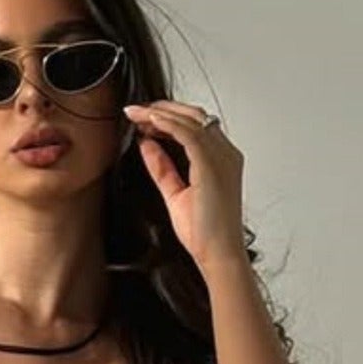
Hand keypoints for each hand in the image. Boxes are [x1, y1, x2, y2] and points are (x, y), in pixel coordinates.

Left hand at [122, 99, 245, 273]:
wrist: (218, 255)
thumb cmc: (205, 234)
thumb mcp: (175, 194)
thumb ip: (162, 168)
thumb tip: (147, 145)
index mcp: (221, 160)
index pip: (196, 126)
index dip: (169, 118)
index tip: (145, 119)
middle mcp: (225, 154)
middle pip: (195, 115)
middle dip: (164, 109)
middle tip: (137, 110)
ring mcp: (221, 157)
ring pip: (191, 118)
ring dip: (162, 112)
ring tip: (137, 113)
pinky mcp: (211, 164)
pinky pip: (188, 132)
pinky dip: (167, 123)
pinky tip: (149, 121)